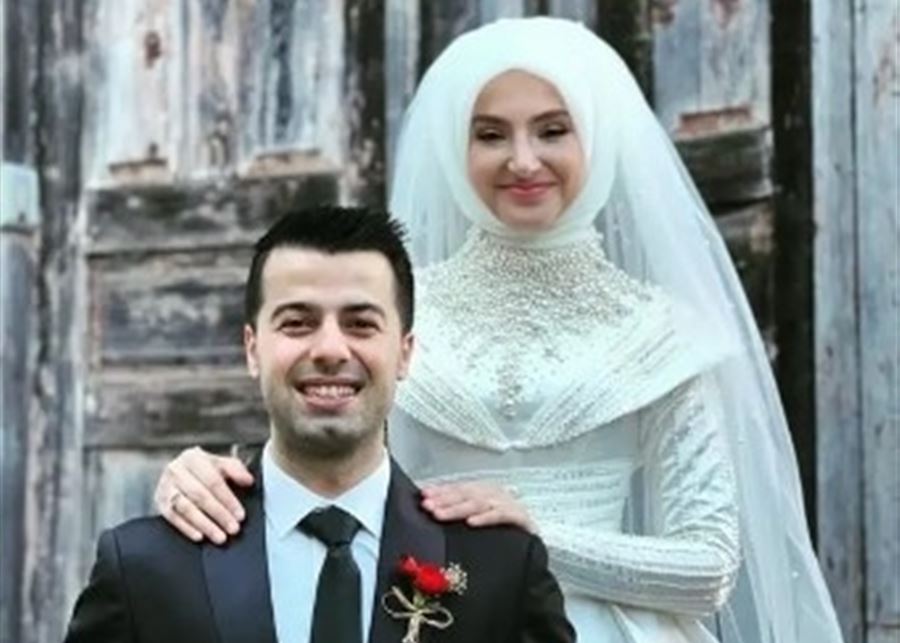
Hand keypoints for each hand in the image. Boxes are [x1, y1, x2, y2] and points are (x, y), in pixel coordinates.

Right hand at [154, 446, 253, 543]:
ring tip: (219, 537)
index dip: (228, 499)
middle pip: (200, 495)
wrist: (180, 472)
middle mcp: (176, 470)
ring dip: (204, 524)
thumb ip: (237, 470)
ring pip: (186, 508)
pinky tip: (200, 536)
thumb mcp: (221, 464)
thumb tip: (248, 480)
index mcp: (193, 458)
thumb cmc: (205, 470)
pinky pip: (172, 517)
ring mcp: (165, 486)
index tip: (240, 515)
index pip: (213, 481)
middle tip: (233, 529)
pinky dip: (186, 528)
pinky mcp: (158, 501)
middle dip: (219, 514)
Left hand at [420, 481, 535, 532]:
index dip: (441, 491)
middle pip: (465, 494)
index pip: (459, 488)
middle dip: (444, 500)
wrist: (534, 538)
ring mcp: (506, 504)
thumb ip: (460, 510)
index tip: (423, 496)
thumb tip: (433, 508)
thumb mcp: (481, 514)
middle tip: (427, 506)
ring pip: (478, 503)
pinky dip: (485, 518)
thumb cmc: (504, 526)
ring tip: (441, 514)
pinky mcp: (519, 517)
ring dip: (457, 508)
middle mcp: (494, 493)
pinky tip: (471, 522)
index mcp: (484, 491)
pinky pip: (500, 516)